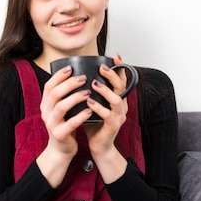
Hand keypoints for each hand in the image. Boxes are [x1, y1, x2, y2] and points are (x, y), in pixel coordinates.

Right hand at [36, 64, 92, 186]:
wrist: (61, 149)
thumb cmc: (65, 125)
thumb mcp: (61, 109)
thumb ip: (64, 96)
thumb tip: (76, 76)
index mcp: (45, 104)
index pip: (49, 86)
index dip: (59, 75)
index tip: (71, 68)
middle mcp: (46, 112)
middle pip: (55, 93)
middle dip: (69, 84)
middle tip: (83, 78)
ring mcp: (51, 124)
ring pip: (61, 107)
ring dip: (75, 98)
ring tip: (88, 93)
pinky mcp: (60, 135)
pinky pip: (70, 124)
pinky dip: (80, 116)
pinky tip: (90, 111)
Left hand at [84, 53, 129, 182]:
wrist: (99, 145)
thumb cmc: (94, 123)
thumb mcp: (93, 103)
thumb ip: (90, 91)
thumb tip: (78, 74)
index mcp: (117, 98)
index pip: (121, 79)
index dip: (120, 67)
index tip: (114, 55)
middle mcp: (121, 106)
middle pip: (121, 87)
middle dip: (112, 75)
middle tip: (101, 68)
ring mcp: (118, 116)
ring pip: (116, 100)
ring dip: (105, 91)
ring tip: (93, 84)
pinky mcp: (113, 126)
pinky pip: (107, 115)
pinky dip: (98, 108)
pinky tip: (89, 103)